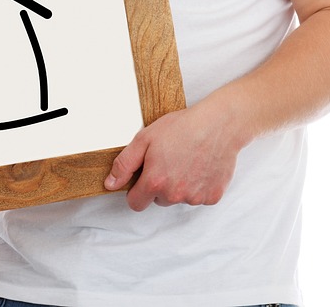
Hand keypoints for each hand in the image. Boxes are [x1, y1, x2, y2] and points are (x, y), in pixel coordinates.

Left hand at [103, 102, 241, 211]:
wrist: (218, 125)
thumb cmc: (182, 128)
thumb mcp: (144, 139)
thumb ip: (124, 165)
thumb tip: (110, 184)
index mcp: (155, 182)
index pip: (136, 204)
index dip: (136, 190)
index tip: (143, 177)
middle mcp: (175, 195)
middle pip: (158, 200)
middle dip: (159, 185)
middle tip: (168, 161)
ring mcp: (195, 198)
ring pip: (179, 199)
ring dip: (179, 186)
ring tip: (186, 160)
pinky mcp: (212, 197)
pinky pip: (198, 197)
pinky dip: (198, 186)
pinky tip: (200, 166)